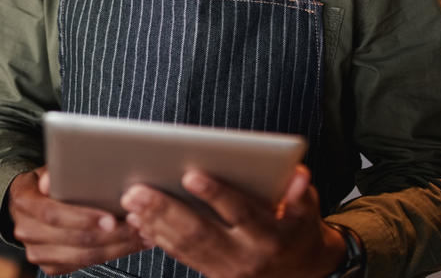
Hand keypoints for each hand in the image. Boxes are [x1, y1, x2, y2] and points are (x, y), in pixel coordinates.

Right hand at [8, 166, 146, 275]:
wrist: (29, 202)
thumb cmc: (46, 182)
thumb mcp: (48, 168)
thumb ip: (54, 171)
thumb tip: (51, 179)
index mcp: (24, 202)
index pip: (53, 214)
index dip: (83, 218)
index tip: (111, 218)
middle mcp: (26, 230)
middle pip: (72, 239)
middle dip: (109, 235)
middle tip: (136, 225)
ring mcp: (36, 251)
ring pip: (82, 256)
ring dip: (116, 248)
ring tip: (140, 235)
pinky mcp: (49, 265)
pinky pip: (82, 264)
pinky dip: (109, 255)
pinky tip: (129, 244)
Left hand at [119, 165, 346, 277]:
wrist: (302, 271)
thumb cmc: (299, 228)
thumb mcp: (308, 209)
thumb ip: (300, 192)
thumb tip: (298, 175)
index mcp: (269, 236)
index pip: (239, 212)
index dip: (215, 194)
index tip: (190, 174)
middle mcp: (246, 256)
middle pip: (201, 232)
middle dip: (166, 210)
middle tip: (139, 190)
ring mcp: (227, 271)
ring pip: (186, 247)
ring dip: (155, 224)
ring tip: (132, 202)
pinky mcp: (214, 276)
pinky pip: (182, 257)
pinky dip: (159, 238)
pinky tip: (140, 222)